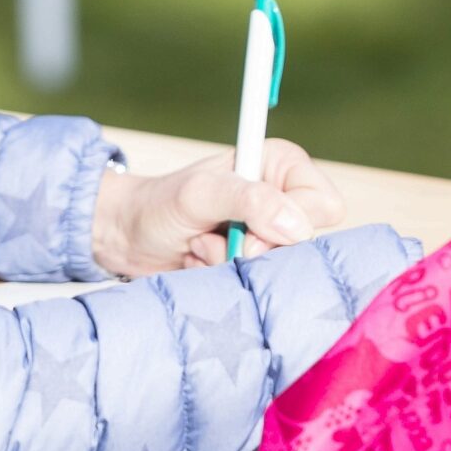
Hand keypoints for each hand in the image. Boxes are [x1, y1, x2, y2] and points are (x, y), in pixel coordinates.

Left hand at [90, 139, 345, 275]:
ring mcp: (268, 234)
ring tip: (201, 245)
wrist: (127, 237)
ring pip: (281, 267)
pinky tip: (200, 261)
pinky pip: (259, 284)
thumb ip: (250, 201)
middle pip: (305, 242)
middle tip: (217, 236)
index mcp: (282, 166)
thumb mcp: (201, 193)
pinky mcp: (254, 263)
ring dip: (233, 263)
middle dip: (256, 248)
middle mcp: (282, 199)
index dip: (292, 223)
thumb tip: (298, 228)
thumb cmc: (160, 204)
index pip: (323, 204)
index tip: (249, 228)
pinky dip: (224, 276)